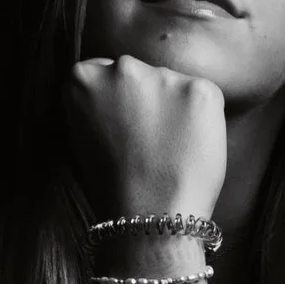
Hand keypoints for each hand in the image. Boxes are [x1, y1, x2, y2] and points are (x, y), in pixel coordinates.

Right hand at [63, 54, 226, 223]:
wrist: (148, 217)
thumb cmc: (112, 190)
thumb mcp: (81, 139)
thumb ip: (94, 107)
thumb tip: (113, 99)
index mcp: (83, 78)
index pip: (103, 74)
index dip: (116, 105)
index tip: (122, 129)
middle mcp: (122, 67)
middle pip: (139, 75)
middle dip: (145, 101)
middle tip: (148, 145)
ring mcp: (163, 75)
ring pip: (172, 85)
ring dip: (174, 109)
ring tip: (170, 152)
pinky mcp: (200, 89)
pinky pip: (204, 98)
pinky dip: (202, 121)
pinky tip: (190, 150)